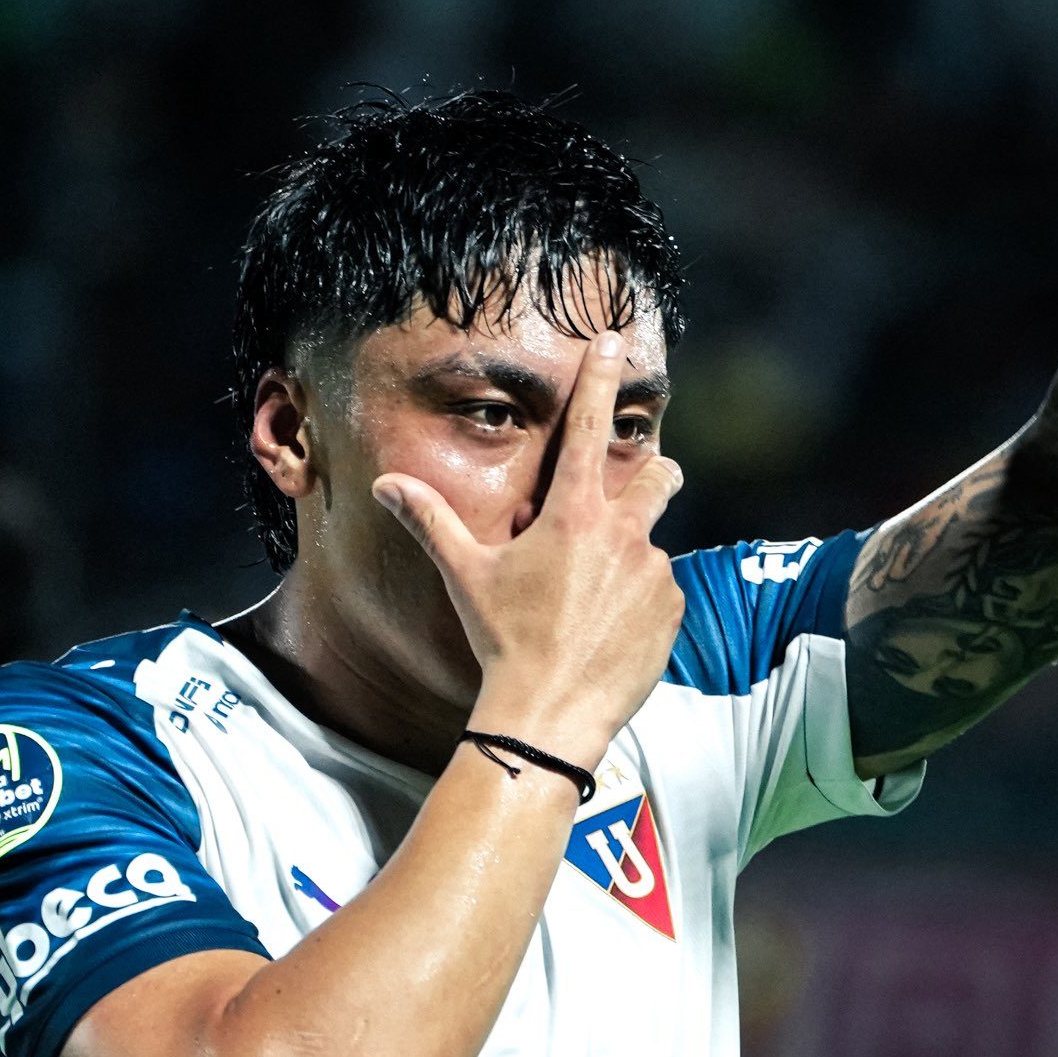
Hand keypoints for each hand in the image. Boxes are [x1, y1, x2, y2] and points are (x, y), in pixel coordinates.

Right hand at [372, 331, 685, 767]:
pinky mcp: (673, 612)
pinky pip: (662, 593)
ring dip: (630, 557)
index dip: (601, 378)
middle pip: (658, 475)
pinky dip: (641, 602)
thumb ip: (429, 521)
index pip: (590, 426)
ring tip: (592, 601)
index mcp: (574, 513)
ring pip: (652, 544)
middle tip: (639, 484)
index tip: (613, 340)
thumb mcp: (464, 575)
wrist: (548, 716)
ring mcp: (656, 573)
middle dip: (653, 472)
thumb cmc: (502, 641)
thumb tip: (384, 484)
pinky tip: (608, 632)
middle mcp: (624, 534)